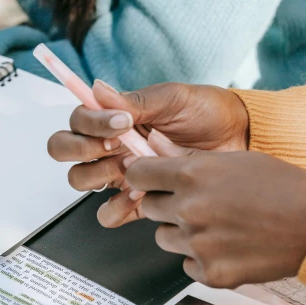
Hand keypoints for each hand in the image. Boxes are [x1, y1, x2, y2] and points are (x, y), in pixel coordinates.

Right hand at [47, 80, 248, 225]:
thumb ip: (134, 100)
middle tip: (118, 147)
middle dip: (85, 149)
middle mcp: (110, 147)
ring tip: (132, 169)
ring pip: (81, 182)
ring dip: (100, 176)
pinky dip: (116, 209)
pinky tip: (138, 196)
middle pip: (67, 153)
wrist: (238, 141)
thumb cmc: (207, 114)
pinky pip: (109, 214)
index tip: (122, 122)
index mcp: (113, 119)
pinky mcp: (137, 201)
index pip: (76, 121)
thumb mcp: (172, 98)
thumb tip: (98, 90)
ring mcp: (121, 175)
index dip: (90, 124)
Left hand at [123, 150, 305, 287]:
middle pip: (148, 208)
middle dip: (165, 205)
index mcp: (193, 175)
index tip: (147, 180)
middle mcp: (189, 210)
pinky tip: (227, 248)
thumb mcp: (236, 160)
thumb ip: (194, 165)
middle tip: (194, 204)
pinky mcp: (209, 273)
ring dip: (182, 233)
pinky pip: (186, 265)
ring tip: (216, 226)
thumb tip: (159, 161)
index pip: (137, 175)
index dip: (142, 177)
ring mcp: (197, 245)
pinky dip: (201, 259)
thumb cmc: (283, 188)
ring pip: (164, 238)